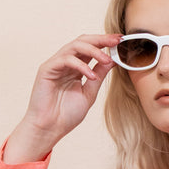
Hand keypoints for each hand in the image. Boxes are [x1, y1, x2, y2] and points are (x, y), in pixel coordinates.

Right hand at [4, 33, 121, 162]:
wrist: (49, 129)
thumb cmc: (66, 115)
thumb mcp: (89, 93)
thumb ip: (99, 76)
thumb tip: (113, 60)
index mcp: (76, 68)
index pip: (90, 49)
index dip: (105, 43)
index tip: (121, 40)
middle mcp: (65, 63)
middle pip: (83, 42)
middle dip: (101, 39)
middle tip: (116, 40)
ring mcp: (55, 64)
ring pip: (75, 46)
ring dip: (93, 50)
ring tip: (107, 59)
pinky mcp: (47, 69)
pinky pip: (66, 60)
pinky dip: (81, 66)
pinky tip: (91, 76)